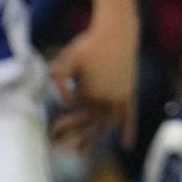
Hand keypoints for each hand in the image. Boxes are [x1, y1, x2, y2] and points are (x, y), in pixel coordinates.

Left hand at [48, 15, 138, 148]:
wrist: (117, 30)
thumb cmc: (89, 43)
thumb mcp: (67, 59)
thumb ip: (58, 78)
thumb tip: (63, 101)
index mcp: (92, 94)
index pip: (75, 118)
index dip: (62, 126)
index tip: (51, 131)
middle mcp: (108, 99)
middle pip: (90, 126)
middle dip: (74, 135)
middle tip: (57, 142)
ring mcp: (120, 97)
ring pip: (107, 125)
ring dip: (95, 139)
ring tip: (82, 151)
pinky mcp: (129, 93)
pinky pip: (130, 116)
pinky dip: (128, 131)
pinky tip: (127, 145)